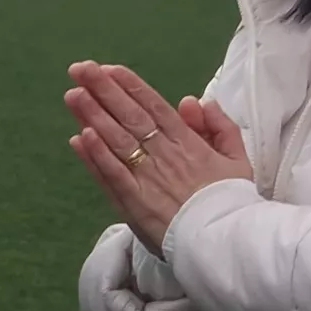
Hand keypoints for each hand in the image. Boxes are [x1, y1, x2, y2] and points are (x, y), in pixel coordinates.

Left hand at [66, 61, 256, 252]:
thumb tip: (193, 101)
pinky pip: (112, 174)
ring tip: (73, 94)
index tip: (110, 69)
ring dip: (93, 115)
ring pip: (116, 140)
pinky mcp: (134, 202)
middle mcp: (164, 154)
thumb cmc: (232, 201)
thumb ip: (220, 127)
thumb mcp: (237, 159)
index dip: (131, 86)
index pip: (155, 106)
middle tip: (80, 69)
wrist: (225, 241)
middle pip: (130, 116)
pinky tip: (80, 136)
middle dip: (104, 90)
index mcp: (188, 142)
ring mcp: (146, 177)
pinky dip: (95, 155)